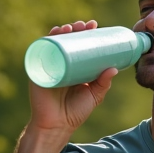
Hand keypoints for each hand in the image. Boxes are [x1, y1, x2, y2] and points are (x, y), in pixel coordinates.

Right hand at [25, 20, 116, 150]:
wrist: (57, 126)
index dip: (85, 34)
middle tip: (84, 26)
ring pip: (54, 44)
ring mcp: (49, 66)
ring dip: (60, 31)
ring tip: (70, 28)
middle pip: (66, 41)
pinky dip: (45, 41)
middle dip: (74, 29)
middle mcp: (61, 64)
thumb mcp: (94, 95)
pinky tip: (52, 34)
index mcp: (74, 67)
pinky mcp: (38, 72)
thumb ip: (103, 83)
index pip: (79, 45)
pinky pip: (39, 53)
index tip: (94, 25)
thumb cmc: (75, 112)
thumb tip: (114, 69)